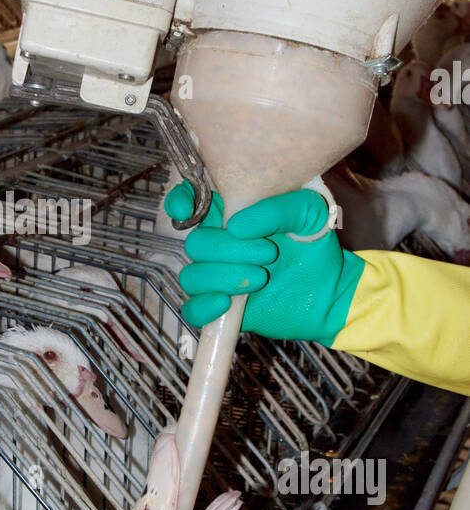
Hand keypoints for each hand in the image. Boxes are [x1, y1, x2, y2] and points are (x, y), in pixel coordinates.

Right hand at [164, 182, 364, 343]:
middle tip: (268, 253)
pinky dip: (206, 306)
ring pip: (193, 276)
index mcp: (230, 212)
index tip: (188, 211)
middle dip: (230, 250)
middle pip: (196, 243)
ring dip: (226, 277)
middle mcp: (217, 243)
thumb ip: (276, 209)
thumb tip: (236, 226)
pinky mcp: (219, 307)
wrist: (330, 290)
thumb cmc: (314, 244)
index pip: (187, 200)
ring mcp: (216, 276)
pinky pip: (193, 309)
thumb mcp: (308, 212)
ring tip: (261, 278)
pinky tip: (229, 303)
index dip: (180, 202)